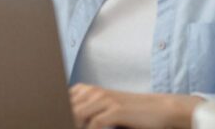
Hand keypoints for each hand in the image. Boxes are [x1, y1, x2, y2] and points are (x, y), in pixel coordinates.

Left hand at [69, 84, 200, 128]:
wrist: (160, 109)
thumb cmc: (131, 113)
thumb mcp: (104, 110)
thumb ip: (86, 113)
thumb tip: (66, 119)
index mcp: (85, 90)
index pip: (60, 101)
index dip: (56, 113)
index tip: (54, 121)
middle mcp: (91, 92)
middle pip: (66, 109)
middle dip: (63, 119)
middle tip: (59, 125)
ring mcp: (103, 99)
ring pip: (76, 115)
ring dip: (75, 124)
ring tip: (68, 126)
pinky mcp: (115, 109)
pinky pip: (95, 123)